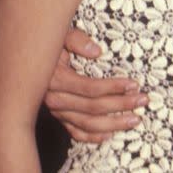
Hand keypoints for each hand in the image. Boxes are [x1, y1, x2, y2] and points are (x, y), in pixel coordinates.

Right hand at [46, 28, 145, 142]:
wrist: (28, 58)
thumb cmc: (49, 44)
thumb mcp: (60, 35)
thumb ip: (76, 39)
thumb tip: (96, 51)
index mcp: (55, 79)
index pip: (90, 88)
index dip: (114, 87)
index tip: (134, 84)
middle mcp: (54, 99)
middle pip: (93, 108)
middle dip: (121, 105)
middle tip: (143, 100)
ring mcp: (56, 111)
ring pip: (87, 124)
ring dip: (114, 124)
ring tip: (135, 120)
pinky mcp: (58, 117)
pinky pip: (75, 133)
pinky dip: (92, 137)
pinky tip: (109, 135)